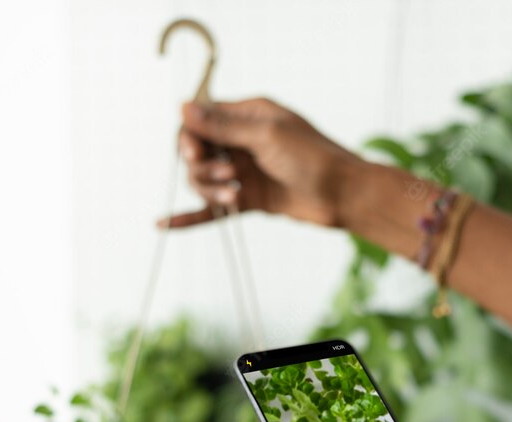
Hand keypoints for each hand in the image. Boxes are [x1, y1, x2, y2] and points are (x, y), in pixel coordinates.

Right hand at [158, 97, 363, 229]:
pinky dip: (191, 216)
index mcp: (249, 115)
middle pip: (198, 151)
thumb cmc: (315, 158)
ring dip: (209, 190)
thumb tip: (183, 107)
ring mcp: (246, 171)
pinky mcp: (250, 199)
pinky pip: (213, 209)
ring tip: (232, 196)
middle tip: (223, 175)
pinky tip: (165, 224)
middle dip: (202, 166)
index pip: (201, 120)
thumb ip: (224, 126)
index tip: (196, 153)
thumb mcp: (267, 136)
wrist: (346, 196)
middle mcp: (244, 140)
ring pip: (204, 180)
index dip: (191, 137)